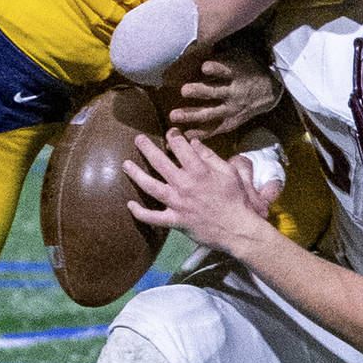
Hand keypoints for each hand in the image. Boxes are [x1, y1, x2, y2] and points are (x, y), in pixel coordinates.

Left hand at [123, 128, 279, 254]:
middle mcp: (184, 185)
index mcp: (199, 171)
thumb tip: (194, 143)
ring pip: (150, 186)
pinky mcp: (175, 221)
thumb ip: (210, 157)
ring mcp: (177, 203)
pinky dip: (140, 212)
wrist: (237, 229)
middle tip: (138, 139)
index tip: (170, 133)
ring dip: (136, 174)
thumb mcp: (228, 172)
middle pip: (159, 162)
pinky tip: (129, 204)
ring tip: (126, 164)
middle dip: (147, 148)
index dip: (173, 137)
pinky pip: (153, 217)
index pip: (180, 147)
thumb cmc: (236, 199)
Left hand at [166, 41, 280, 138]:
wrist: (270, 92)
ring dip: (191, 114)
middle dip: (199, 91)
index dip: (216, 68)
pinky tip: (184, 135)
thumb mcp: (241, 56)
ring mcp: (232, 109)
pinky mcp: (230, 122)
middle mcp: (234, 92)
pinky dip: (200, 133)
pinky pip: (214, 129)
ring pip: (210, 113)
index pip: (226, 70)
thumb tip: (200, 39)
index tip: (204, 66)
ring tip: (173, 115)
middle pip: (215, 92)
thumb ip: (223, 52)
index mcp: (236, 73)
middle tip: (184, 90)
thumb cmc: (248, 69)